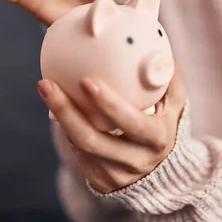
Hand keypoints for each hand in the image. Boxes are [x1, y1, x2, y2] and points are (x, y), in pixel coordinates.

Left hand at [37, 65, 185, 193]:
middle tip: (48, 83)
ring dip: (61, 116)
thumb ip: (167, 75)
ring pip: (80, 146)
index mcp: (157, 139)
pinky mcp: (100, 181)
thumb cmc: (165, 122)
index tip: (86, 81)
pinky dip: (68, 127)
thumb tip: (158, 40)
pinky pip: (78, 152)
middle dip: (67, 111)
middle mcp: (137, 161)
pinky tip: (58, 105)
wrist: (162, 168)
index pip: (132, 123)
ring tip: (46, 87)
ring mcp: (116, 175)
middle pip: (93, 139)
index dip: (109, 105)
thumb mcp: (175, 102)